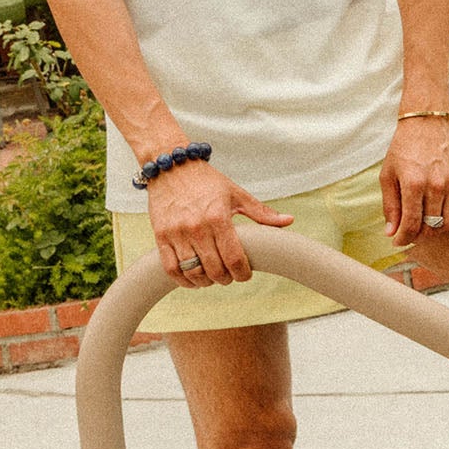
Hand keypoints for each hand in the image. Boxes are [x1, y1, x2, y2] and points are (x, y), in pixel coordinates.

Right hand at [146, 163, 293, 286]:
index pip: (234, 257)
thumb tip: (288, 221)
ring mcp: (176, 233)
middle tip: (230, 277)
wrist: (171, 166)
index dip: (242, 273)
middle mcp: (196, 227)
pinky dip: (182, 280)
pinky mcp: (160, 236)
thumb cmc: (206, 181)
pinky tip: (192, 280)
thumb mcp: (236, 194)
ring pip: (192, 271)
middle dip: (226, 279)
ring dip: (205, 282)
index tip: (245, 275)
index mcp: (218, 217)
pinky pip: (170, 267)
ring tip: (212, 278)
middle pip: (214, 269)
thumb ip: (261, 212)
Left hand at [380, 118, 448, 245]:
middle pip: (431, 227)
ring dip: (437, 229)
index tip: (399, 241)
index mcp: (413, 184)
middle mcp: (435, 185)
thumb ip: (390, 205)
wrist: (426, 122)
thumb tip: (391, 232)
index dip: (404, 238)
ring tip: (427, 224)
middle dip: (419, 235)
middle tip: (412, 231)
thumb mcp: (388, 175)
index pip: (411, 224)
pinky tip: (442, 211)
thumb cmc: (403, 148)